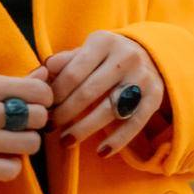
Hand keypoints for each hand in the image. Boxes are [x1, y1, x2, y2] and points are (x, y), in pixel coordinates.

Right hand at [0, 73, 54, 182]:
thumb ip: (12, 83)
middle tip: (22, 125)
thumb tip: (45, 76)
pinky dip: (10, 166)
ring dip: (24, 145)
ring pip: (30, 144)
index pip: (37, 91)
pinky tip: (0, 159)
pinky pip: (12, 169)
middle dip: (35, 122)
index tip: (36, 104)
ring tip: (11, 142)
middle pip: (38, 117)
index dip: (43, 99)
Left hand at [26, 31, 170, 158]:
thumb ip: (63, 63)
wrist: (150, 54)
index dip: (55, 94)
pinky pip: (134, 123)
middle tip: (49, 128)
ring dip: (84, 129)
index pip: (72, 73)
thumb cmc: (105, 57)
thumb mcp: (86, 52)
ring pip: (109, 110)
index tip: (43, 108)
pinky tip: (101, 151)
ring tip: (66, 141)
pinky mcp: (155, 96)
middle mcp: (125, 57)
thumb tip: (38, 75)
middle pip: (88, 92)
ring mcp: (142, 77)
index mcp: (103, 42)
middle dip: (65, 113)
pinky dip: (117, 140)